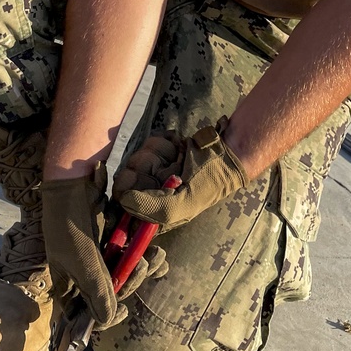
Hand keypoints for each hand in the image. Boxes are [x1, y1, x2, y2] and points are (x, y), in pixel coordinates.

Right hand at [41, 165, 167, 326]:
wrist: (74, 182)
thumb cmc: (70, 222)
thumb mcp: (83, 260)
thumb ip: (97, 290)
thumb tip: (108, 319)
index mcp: (68, 283)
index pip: (83, 314)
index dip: (103, 316)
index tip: (124, 310)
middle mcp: (82, 273)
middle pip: (110, 293)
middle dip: (131, 281)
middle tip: (143, 265)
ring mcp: (97, 257)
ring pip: (123, 273)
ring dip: (141, 267)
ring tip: (156, 254)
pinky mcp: (110, 242)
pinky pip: (128, 255)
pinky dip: (143, 253)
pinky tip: (156, 251)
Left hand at [113, 124, 247, 229]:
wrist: (227, 153)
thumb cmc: (209, 183)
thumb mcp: (184, 203)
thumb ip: (152, 207)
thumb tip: (124, 199)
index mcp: (153, 210)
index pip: (123, 199)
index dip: (129, 190)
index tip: (146, 182)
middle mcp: (151, 189)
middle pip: (128, 174)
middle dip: (150, 167)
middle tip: (172, 170)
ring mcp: (155, 167)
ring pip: (139, 155)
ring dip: (162, 153)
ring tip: (180, 158)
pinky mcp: (161, 148)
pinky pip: (151, 140)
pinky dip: (166, 142)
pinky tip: (180, 148)